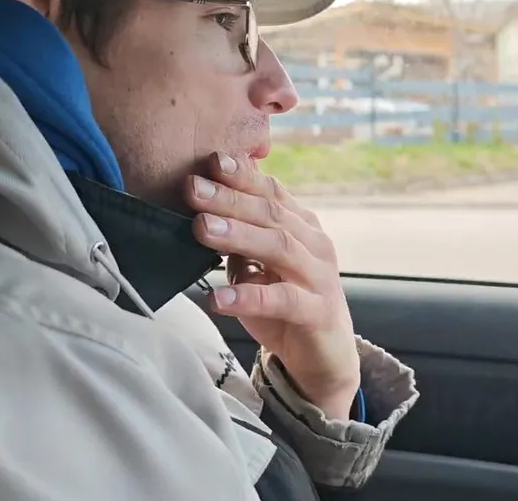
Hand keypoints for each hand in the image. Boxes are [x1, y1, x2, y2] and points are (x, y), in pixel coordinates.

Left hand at [186, 151, 360, 419]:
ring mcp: (320, 277)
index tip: (209, 162)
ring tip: (201, 228)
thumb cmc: (285, 304)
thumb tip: (200, 207)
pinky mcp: (317, 312)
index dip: (241, 176)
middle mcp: (315, 245)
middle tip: (192, 188)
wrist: (324, 356)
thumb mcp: (258, 266)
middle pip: (271, 214)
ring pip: (279, 247)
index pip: (271, 192)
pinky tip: (217, 298)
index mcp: (302, 226)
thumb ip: (239, 239)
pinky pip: (282, 300)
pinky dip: (248, 297)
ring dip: (238, 236)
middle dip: (229, 198)